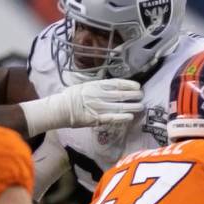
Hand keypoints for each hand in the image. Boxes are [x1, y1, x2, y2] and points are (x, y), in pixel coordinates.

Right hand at [21, 79, 144, 134]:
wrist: (60, 108)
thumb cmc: (71, 97)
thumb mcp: (85, 86)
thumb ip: (97, 86)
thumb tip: (109, 86)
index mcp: (96, 85)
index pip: (116, 84)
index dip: (128, 85)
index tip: (137, 86)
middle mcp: (99, 95)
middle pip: (120, 95)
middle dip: (133, 96)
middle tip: (142, 96)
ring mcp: (98, 107)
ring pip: (119, 106)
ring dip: (131, 106)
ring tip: (141, 107)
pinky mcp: (96, 118)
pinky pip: (112, 118)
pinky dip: (122, 117)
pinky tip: (130, 117)